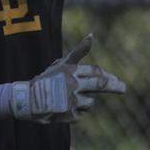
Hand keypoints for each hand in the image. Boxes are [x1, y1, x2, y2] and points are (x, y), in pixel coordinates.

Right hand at [10, 34, 126, 123]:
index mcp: (71, 70)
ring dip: (84, 102)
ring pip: (89, 102)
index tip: (114, 78)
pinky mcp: (68, 113)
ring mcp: (71, 98)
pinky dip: (75, 113)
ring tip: (68, 100)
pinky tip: (63, 109)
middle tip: (123, 88)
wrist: (26, 100)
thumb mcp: (62, 63)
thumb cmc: (46, 79)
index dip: (106, 75)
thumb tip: (92, 34)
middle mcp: (73, 83)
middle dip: (114, 86)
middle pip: (100, 84)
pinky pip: (80, 114)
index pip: (95, 71)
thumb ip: (79, 52)